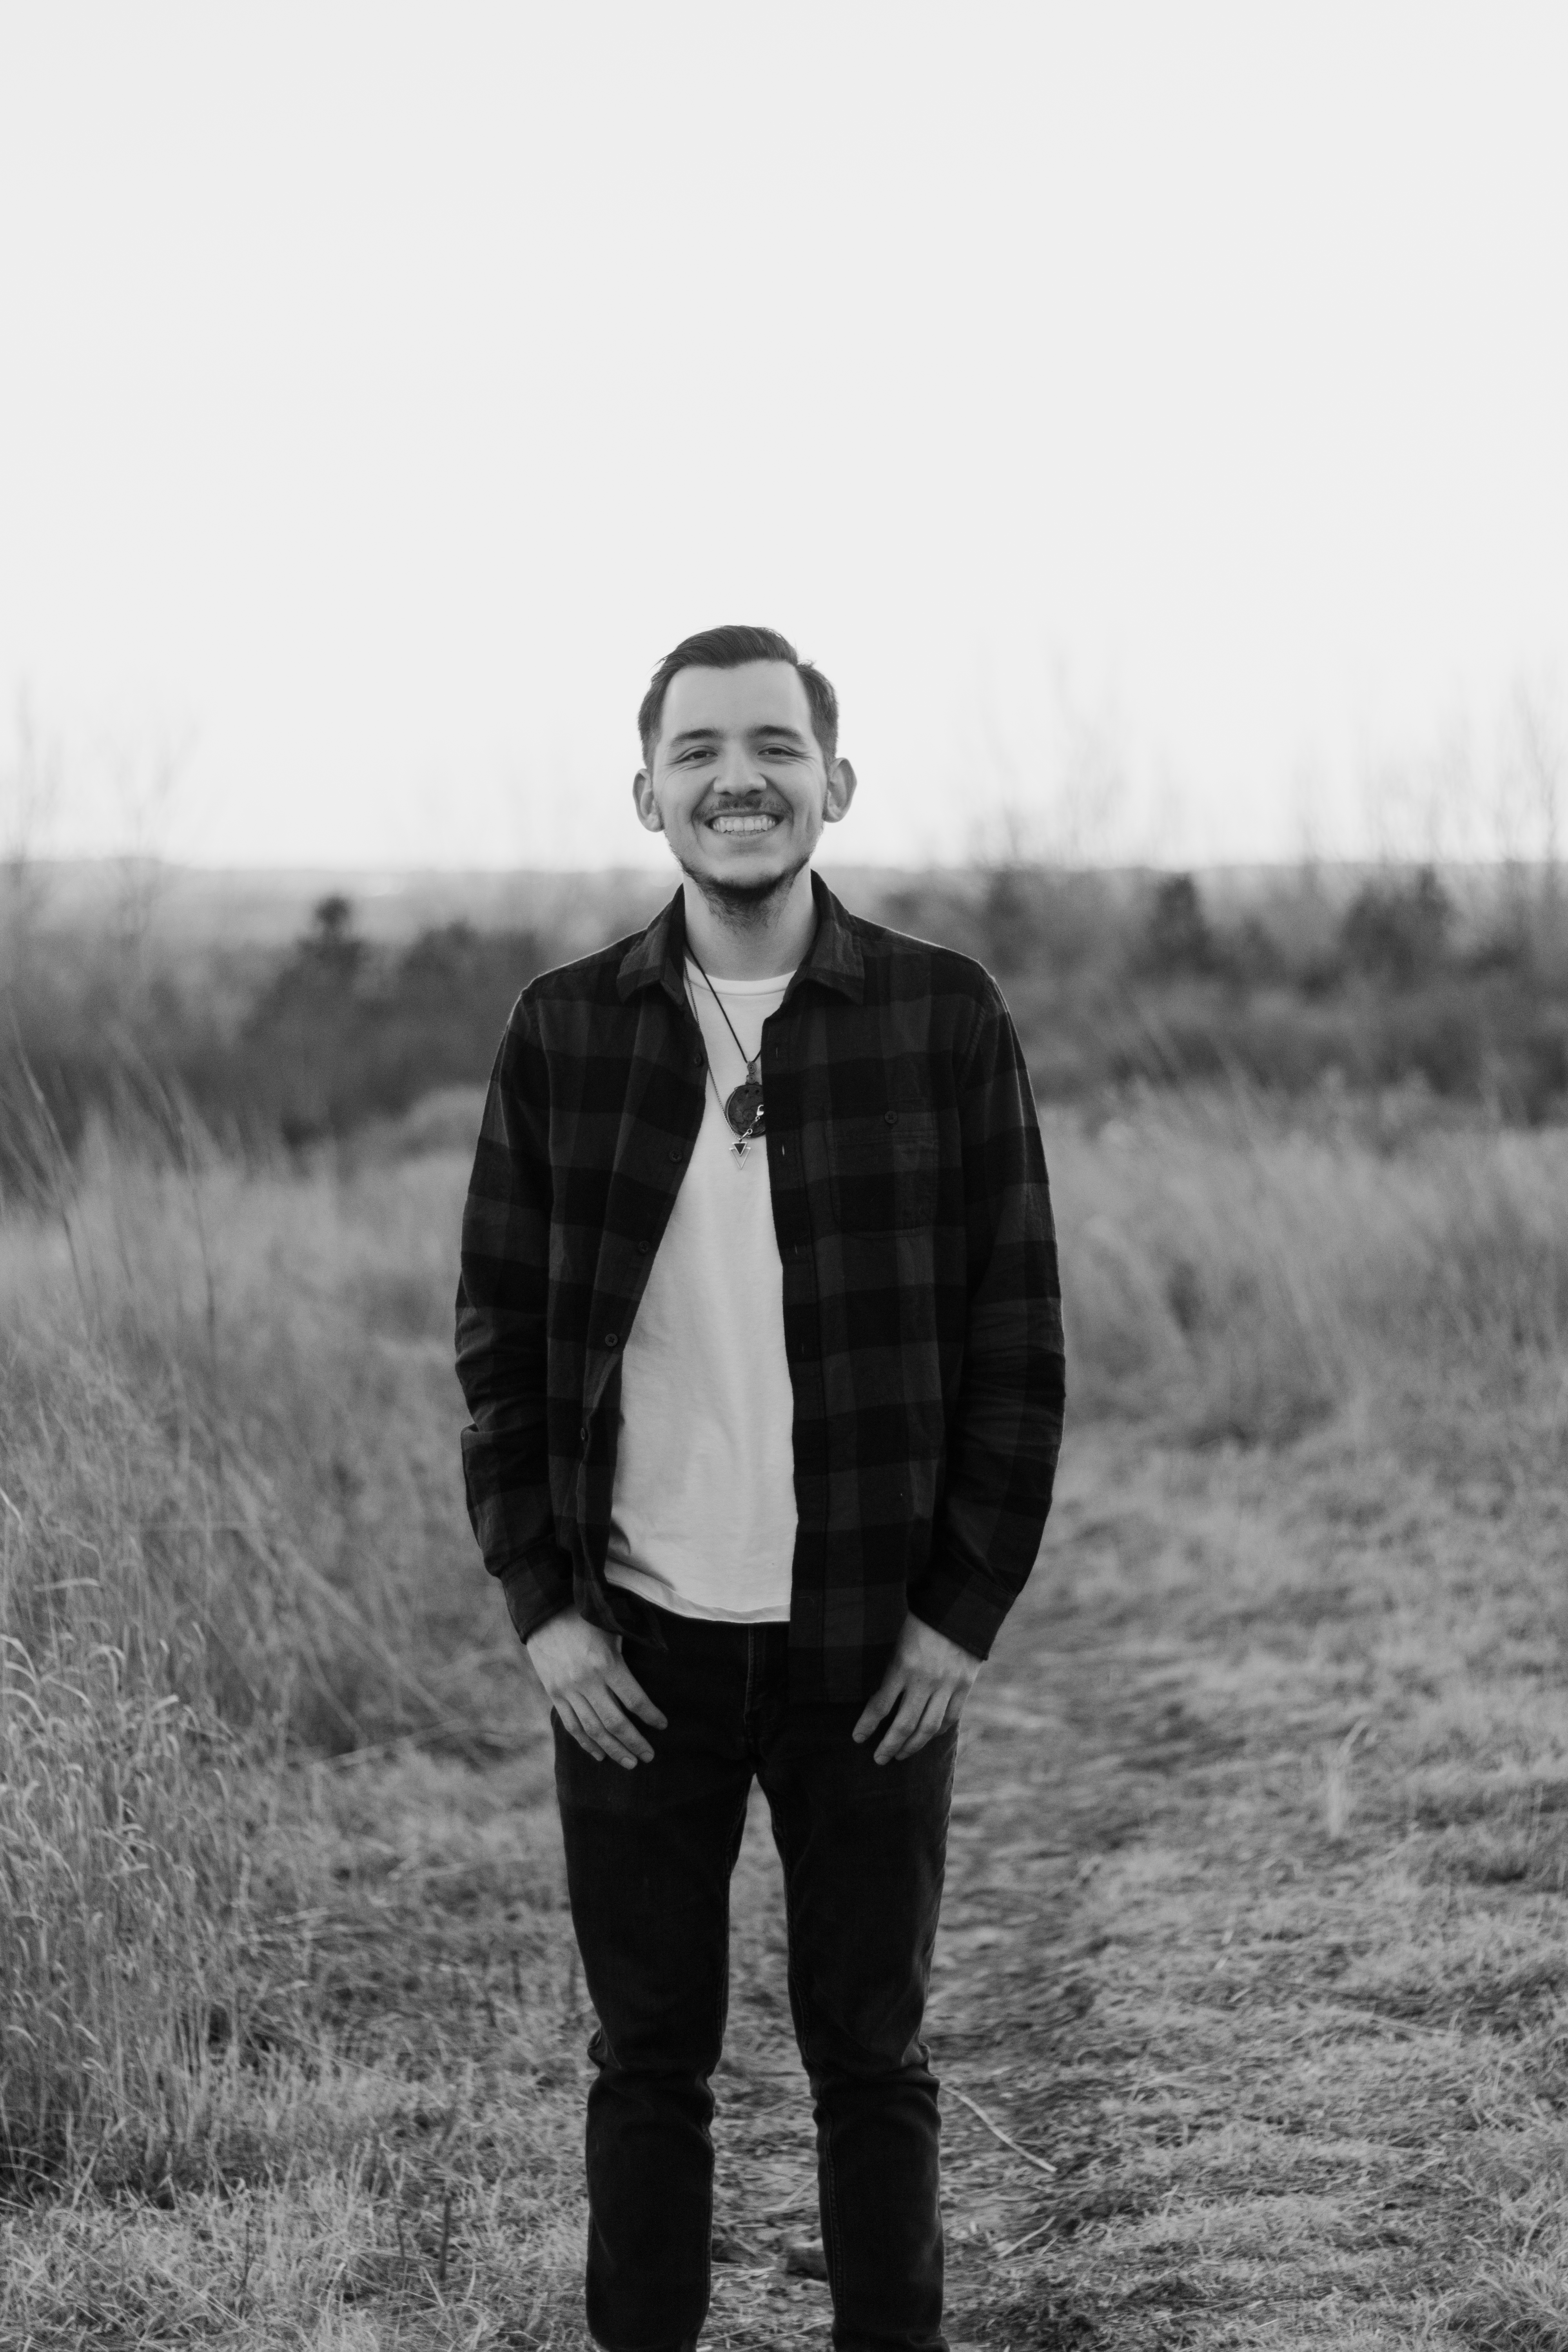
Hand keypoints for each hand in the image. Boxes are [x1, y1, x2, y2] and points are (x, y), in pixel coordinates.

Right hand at [524, 1606, 666, 1767]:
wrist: (545, 1610)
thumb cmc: (586, 1616)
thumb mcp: (613, 1630)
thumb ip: (627, 1658)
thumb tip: (647, 1682)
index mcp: (606, 1664)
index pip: (634, 1700)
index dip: (651, 1716)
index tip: (662, 1725)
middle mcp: (586, 1681)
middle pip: (615, 1722)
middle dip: (634, 1742)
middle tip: (649, 1757)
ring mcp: (567, 1690)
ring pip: (593, 1730)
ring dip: (612, 1749)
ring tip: (629, 1763)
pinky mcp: (554, 1694)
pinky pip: (571, 1726)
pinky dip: (586, 1743)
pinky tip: (599, 1755)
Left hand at [852, 1613, 980, 1764]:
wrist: (959, 1606)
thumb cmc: (918, 1618)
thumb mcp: (894, 1635)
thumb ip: (884, 1664)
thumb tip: (866, 1691)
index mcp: (902, 1664)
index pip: (880, 1705)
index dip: (867, 1725)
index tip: (857, 1738)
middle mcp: (925, 1679)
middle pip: (904, 1725)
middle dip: (889, 1746)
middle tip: (879, 1759)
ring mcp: (947, 1684)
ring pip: (928, 1727)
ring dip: (912, 1746)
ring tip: (900, 1755)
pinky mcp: (965, 1685)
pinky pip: (951, 1717)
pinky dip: (938, 1731)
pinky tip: (927, 1737)